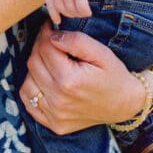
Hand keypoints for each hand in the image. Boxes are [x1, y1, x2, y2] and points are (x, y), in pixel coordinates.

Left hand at [19, 21, 144, 133]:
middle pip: (33, 63)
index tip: (50, 27)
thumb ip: (76, 41)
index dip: (46, 33)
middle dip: (39, 47)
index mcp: (70, 80)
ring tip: (48, 61)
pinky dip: (31, 89)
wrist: (125, 104)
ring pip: (27, 82)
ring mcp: (55, 115)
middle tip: (50, 40)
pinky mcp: (54, 124)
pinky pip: (29, 103)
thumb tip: (52, 36)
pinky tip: (44, 80)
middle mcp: (59, 100)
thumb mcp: (101, 52)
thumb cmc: (114, 75)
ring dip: (34, 68)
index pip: (45, 48)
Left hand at [45, 0, 91, 25]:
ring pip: (73, 12)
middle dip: (71, 14)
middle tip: (78, 11)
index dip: (54, 16)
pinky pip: (82, 10)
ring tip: (84, 10)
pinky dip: (86, 12)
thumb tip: (63, 0)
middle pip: (64, 11)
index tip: (58, 21)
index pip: (51, 7)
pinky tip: (88, 11)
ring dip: (79, 14)